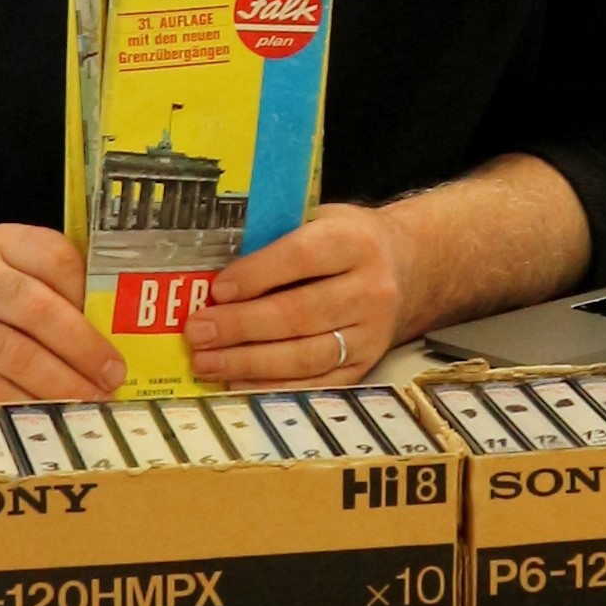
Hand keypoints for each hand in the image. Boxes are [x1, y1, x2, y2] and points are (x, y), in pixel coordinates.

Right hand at [0, 223, 125, 404]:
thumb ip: (56, 283)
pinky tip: (52, 417)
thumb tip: (114, 326)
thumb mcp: (13, 266)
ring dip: (60, 384)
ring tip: (92, 400)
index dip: (86, 290)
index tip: (115, 320)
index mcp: (1, 244)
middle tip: (112, 374)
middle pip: (35, 310)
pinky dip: (26, 407)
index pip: (53, 256)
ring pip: (13, 357)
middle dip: (81, 346)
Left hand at [184, 205, 410, 385]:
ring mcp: (371, 333)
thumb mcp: (321, 219)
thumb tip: (218, 272)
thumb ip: (280, 238)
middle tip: (198, 331)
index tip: (218, 289)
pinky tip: (237, 382)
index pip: (303, 257)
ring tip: (207, 361)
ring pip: (305, 355)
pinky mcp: (366, 365)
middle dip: (242, 326)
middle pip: (300, 313)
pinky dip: (273, 386)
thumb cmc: (347, 240)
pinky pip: (315, 384)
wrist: (407, 267)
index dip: (258, 274)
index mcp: (356, 241)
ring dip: (249, 362)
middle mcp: (370, 289)